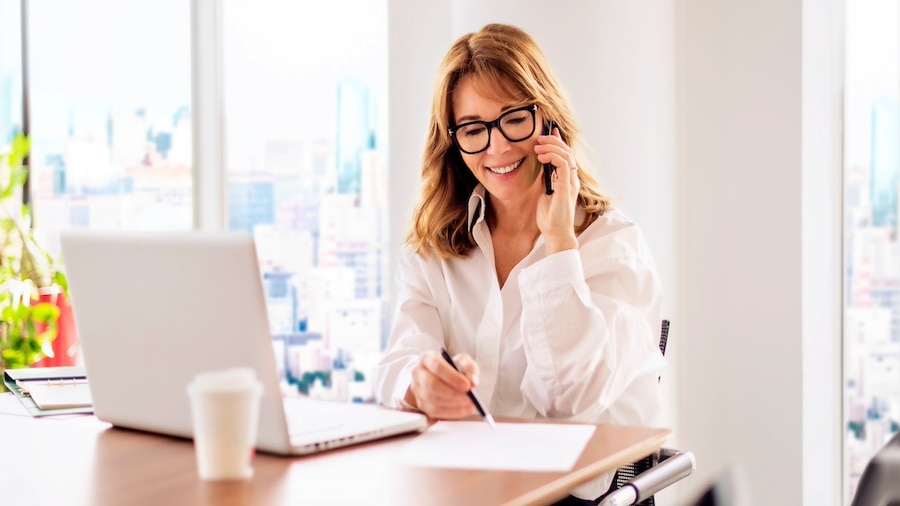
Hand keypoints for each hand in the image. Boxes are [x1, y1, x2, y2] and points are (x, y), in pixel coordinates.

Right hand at [404, 350, 478, 418]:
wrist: (444, 378)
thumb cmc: (453, 368)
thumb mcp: (463, 362)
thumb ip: (470, 368)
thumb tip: (473, 381)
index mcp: (427, 358)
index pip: (437, 366)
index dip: (452, 377)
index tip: (466, 385)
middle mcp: (419, 373)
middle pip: (432, 385)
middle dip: (452, 393)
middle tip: (469, 397)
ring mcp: (418, 390)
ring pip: (433, 400)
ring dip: (454, 404)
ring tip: (469, 403)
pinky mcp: (422, 404)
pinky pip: (435, 411)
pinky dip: (452, 412)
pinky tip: (464, 409)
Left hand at [534, 126, 578, 253]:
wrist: (555, 233)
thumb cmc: (550, 218)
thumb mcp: (545, 194)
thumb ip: (547, 181)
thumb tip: (542, 169)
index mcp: (568, 180)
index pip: (566, 156)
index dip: (559, 143)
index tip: (549, 133)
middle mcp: (572, 179)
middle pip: (567, 152)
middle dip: (553, 141)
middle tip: (539, 138)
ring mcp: (571, 182)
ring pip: (566, 155)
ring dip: (551, 147)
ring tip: (538, 147)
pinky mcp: (567, 186)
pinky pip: (563, 164)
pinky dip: (552, 157)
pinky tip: (542, 158)